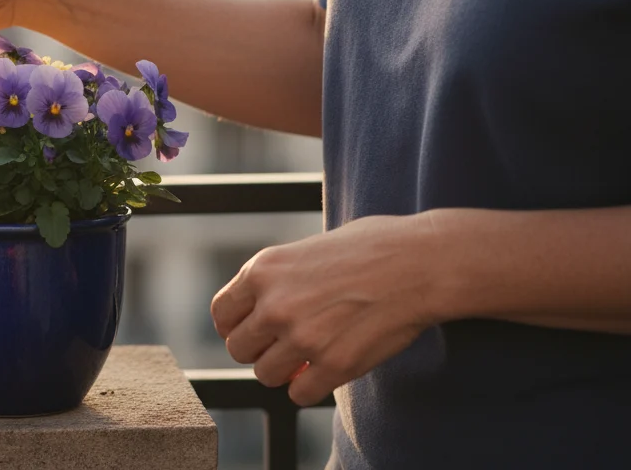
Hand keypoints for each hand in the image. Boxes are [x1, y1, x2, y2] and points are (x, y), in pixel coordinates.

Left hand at [210, 214, 443, 405]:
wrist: (421, 262)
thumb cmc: (370, 248)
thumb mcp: (306, 249)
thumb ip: (277, 280)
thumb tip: (258, 309)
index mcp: (262, 271)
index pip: (222, 314)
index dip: (235, 327)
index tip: (252, 331)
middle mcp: (274, 305)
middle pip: (238, 349)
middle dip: (259, 350)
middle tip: (283, 346)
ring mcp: (303, 338)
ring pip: (265, 374)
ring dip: (284, 371)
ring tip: (306, 357)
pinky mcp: (334, 365)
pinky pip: (300, 394)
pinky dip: (310, 388)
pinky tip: (326, 371)